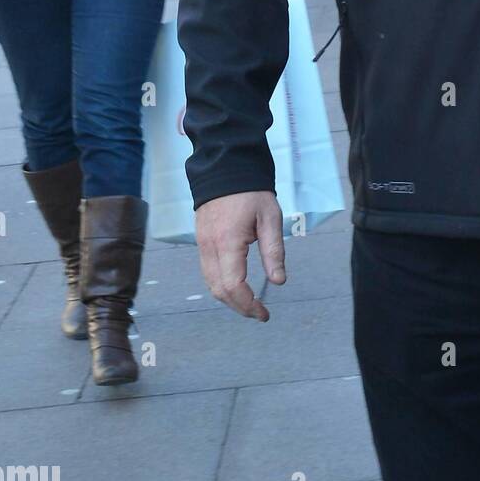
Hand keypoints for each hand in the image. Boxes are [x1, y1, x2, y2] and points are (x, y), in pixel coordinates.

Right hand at [195, 191, 285, 319]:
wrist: (226, 167)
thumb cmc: (252, 191)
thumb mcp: (271, 218)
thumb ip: (274, 250)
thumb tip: (278, 281)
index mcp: (228, 242)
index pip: (234, 286)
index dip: (248, 305)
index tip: (264, 314)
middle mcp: (210, 247)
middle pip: (219, 290)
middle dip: (239, 307)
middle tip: (259, 313)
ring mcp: (202, 244)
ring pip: (210, 283)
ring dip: (228, 298)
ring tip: (249, 303)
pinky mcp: (201, 240)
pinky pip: (207, 271)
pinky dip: (220, 284)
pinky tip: (236, 285)